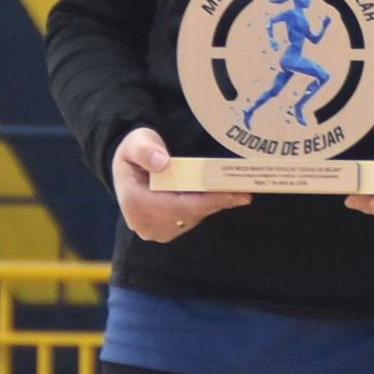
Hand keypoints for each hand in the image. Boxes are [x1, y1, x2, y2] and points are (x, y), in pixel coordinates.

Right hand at [113, 127, 249, 242]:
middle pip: (189, 214)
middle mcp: (143, 223)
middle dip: (218, 202)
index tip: (235, 194)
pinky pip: (190, 219)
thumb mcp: (136, 142)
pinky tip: (222, 196)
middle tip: (245, 192)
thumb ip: (146, 150)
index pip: (179, 206)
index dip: (209, 201)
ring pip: (192, 218)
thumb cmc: (135, 152)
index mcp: (134, 202)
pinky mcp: (164, 231)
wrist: (128, 169)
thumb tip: (162, 163)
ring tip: (238, 192)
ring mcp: (154, 230)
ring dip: (214, 205)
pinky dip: (206, 207)